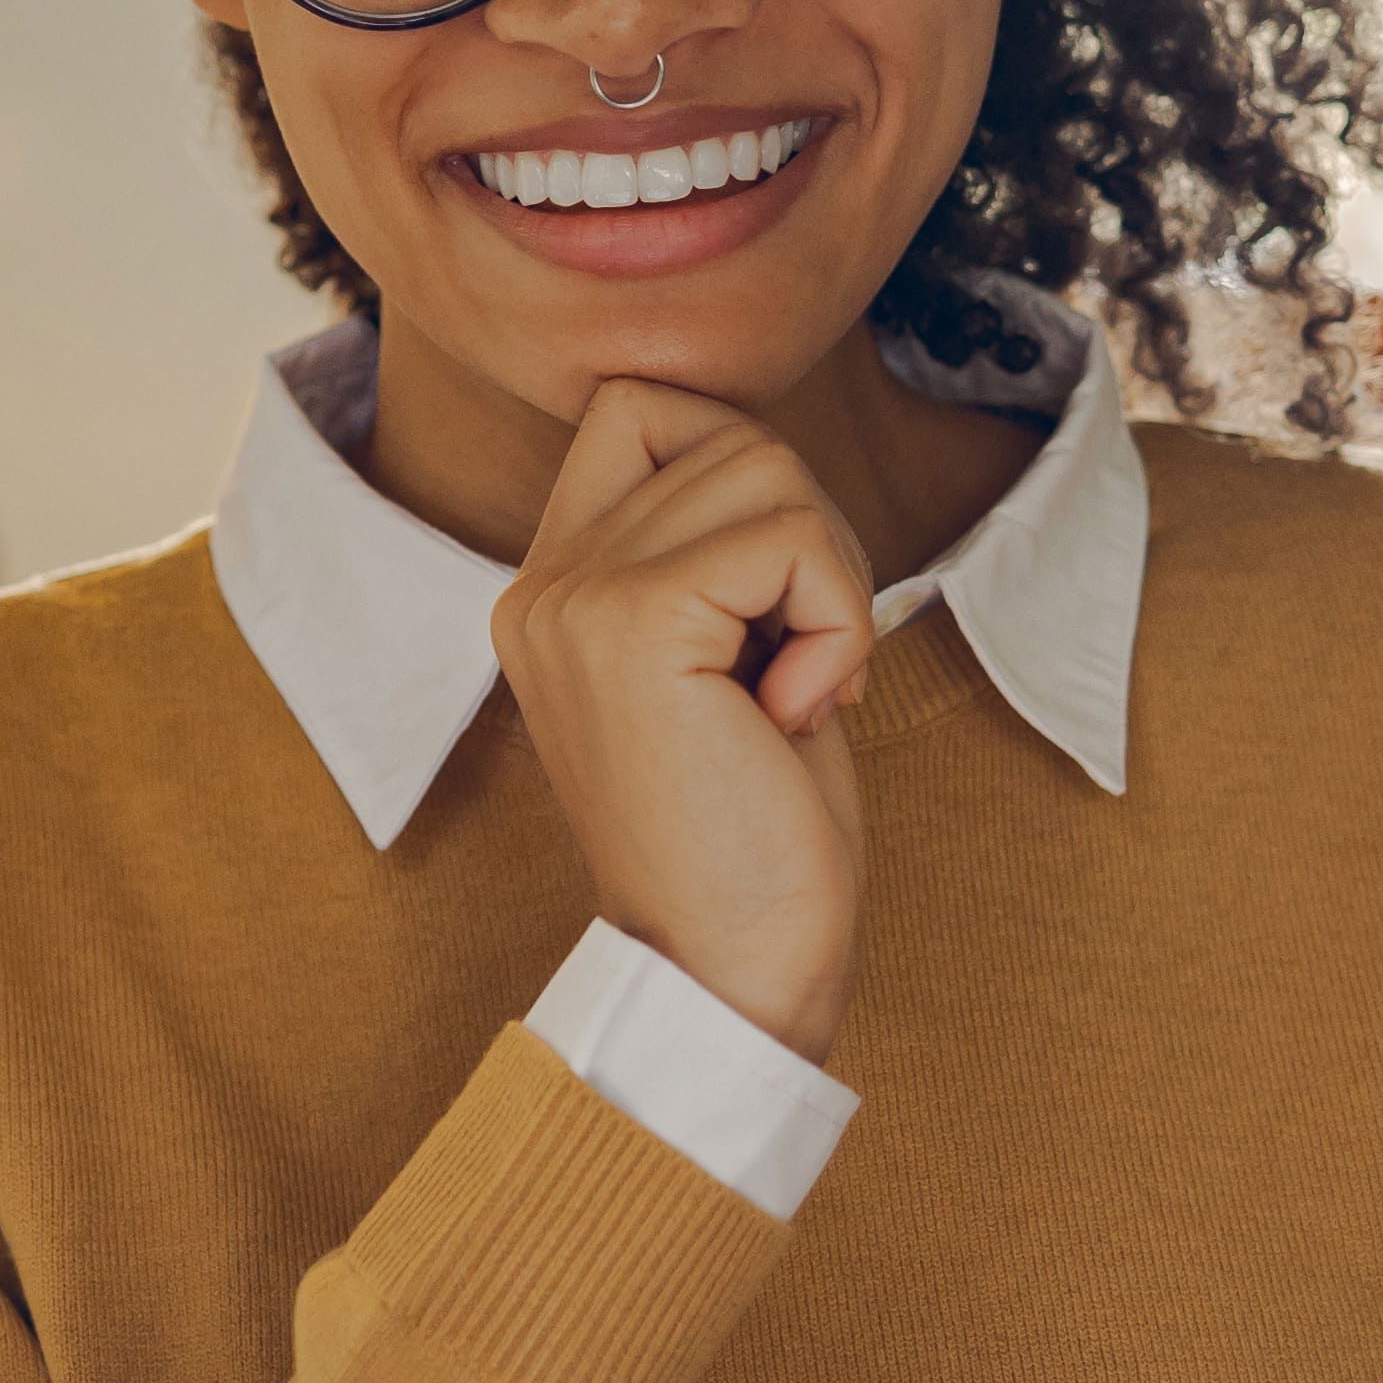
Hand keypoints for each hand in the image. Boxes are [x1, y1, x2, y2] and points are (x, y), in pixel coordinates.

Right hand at [490, 380, 872, 1055]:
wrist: (727, 974)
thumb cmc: (751, 839)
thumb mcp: (725, 661)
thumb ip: (715, 552)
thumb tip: (772, 451)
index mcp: (550, 591)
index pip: (641, 408)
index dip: (743, 476)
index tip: (768, 610)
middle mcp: (542, 584)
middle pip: (726, 433)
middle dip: (810, 540)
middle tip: (800, 666)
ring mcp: (574, 598)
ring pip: (767, 467)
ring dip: (831, 581)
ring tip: (795, 692)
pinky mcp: (632, 622)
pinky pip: (794, 538)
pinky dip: (839, 618)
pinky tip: (797, 713)